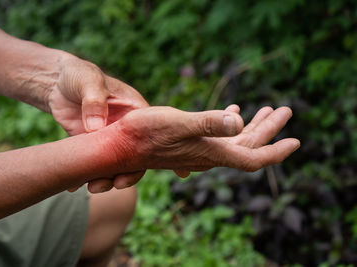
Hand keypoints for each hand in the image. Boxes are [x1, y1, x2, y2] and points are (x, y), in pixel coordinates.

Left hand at [47, 56, 148, 191]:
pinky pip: (93, 165)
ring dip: (106, 179)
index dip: (157, 153)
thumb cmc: (79, 75)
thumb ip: (94, 101)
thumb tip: (97, 127)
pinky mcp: (91, 146)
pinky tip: (74, 186)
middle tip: (115, 184)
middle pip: (134, 156)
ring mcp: (109, 140)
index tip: (162, 169)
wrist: (55, 83)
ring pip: (114, 165)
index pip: (152, 134)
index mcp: (134, 111)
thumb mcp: (88, 81)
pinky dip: (85, 176)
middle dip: (128, 173)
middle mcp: (126, 129)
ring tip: (92, 187)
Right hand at [88, 105, 298, 191]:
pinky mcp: (190, 143)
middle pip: (248, 146)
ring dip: (254, 125)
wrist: (120, 145)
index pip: (252, 158)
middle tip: (286, 110)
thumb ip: (207, 123)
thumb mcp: (177, 123)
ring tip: (268, 109)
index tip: (296, 142)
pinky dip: (232, 123)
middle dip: (270, 130)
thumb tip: (237, 121)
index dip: (276, 152)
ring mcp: (199, 150)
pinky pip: (219, 135)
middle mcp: (208, 154)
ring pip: (235, 140)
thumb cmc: (144, 133)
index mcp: (210, 152)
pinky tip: (234, 111)